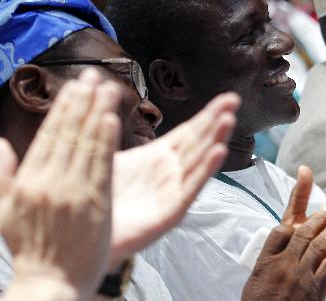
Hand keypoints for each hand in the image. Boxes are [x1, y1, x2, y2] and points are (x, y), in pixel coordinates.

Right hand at [0, 69, 121, 300]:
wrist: (51, 283)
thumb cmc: (30, 247)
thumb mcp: (4, 212)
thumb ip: (1, 175)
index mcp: (29, 182)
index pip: (49, 136)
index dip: (64, 108)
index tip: (75, 87)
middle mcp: (50, 183)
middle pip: (68, 134)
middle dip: (82, 102)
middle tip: (93, 76)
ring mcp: (73, 193)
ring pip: (86, 146)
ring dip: (97, 114)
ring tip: (107, 89)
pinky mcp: (96, 204)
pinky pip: (101, 167)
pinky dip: (106, 142)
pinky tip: (111, 121)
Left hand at [109, 92, 239, 263]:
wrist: (81, 237)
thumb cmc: (96, 198)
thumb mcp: (104, 156)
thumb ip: (108, 129)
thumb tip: (102, 98)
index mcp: (158, 157)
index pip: (190, 131)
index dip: (208, 114)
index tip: (227, 99)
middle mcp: (170, 172)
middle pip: (199, 141)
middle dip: (217, 121)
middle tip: (234, 101)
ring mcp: (172, 192)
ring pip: (199, 161)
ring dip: (215, 140)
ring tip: (228, 120)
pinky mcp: (169, 213)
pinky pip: (191, 188)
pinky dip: (205, 170)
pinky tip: (218, 152)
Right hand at [242, 205, 325, 300]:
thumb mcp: (256, 279)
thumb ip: (267, 257)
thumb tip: (281, 239)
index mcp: (268, 261)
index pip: (280, 232)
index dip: (293, 222)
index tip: (304, 215)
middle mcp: (285, 264)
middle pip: (303, 234)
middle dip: (319, 218)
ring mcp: (301, 276)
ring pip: (318, 246)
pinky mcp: (315, 289)